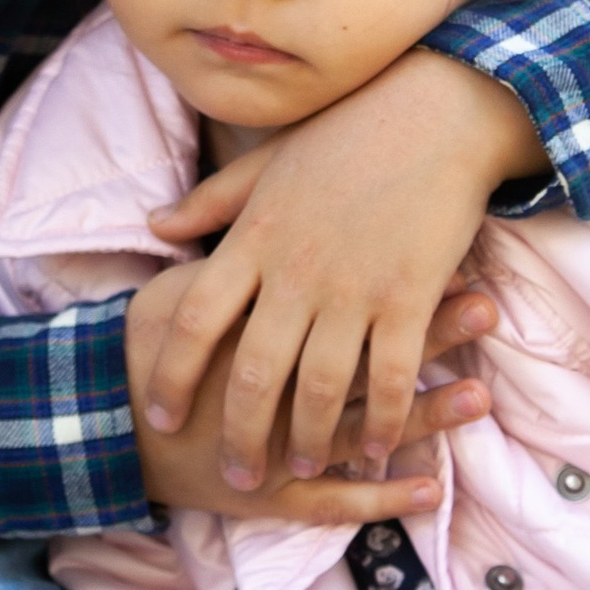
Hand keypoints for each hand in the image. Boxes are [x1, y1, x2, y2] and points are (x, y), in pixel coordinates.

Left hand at [139, 49, 543, 488]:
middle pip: (253, 372)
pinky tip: (379, 450)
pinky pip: (391, 376)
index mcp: (254, 239)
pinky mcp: (410, 296)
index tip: (158, 415)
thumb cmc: (348, 134)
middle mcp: (296, 272)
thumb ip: (209, 202)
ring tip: (301, 466)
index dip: (170, 375)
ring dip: (309, 437)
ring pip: (321, 387)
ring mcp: (354, 288)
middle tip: (234, 475)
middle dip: (240, 433)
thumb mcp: (266, 163)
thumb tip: (154, 226)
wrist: (436, 114)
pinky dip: (384, 420)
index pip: (193, 320)